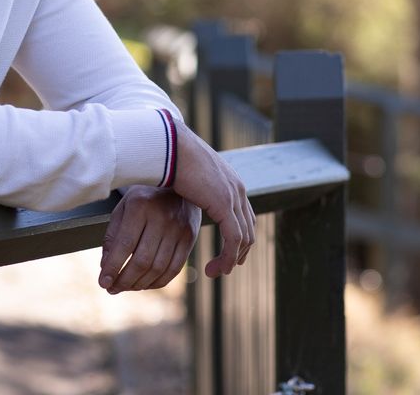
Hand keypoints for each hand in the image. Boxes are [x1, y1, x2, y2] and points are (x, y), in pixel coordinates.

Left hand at [98, 186, 200, 293]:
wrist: (178, 185)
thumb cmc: (144, 198)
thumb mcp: (123, 208)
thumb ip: (113, 236)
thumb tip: (105, 267)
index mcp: (140, 206)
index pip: (125, 245)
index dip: (113, 267)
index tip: (103, 282)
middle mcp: (162, 218)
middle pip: (143, 260)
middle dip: (124, 280)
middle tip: (112, 289)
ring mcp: (179, 229)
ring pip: (158, 268)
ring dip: (139, 284)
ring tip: (125, 287)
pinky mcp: (190, 239)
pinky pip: (174, 269)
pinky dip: (157, 282)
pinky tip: (144, 285)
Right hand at [172, 128, 254, 277]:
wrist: (170, 147)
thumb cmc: (172, 159)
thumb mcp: (190, 176)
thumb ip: (196, 188)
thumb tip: (187, 193)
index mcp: (231, 183)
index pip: (245, 218)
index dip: (239, 239)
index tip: (228, 255)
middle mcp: (238, 190)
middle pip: (248, 229)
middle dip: (238, 253)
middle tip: (223, 268)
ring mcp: (233, 196)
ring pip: (243, 238)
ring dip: (231, 259)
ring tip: (215, 272)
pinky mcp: (224, 204)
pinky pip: (233, 238)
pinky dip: (227, 256)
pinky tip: (215, 267)